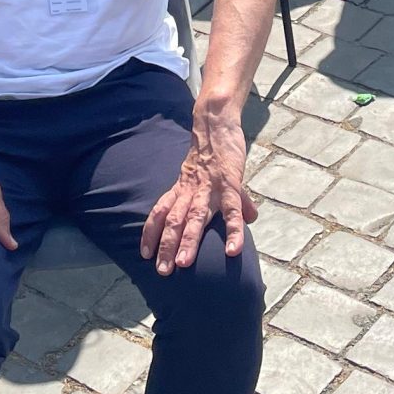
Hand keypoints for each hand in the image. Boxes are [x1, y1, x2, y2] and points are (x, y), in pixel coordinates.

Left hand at [141, 109, 256, 272]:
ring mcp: (209, 186)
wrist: (217, 121)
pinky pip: (231, 211)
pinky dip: (232, 231)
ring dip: (188, 241)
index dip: (151, 232)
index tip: (144, 254)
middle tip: (162, 272)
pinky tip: (235, 251)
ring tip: (184, 265)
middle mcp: (191, 189)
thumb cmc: (216, 151)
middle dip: (167, 246)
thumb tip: (250, 219)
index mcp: (183, 188)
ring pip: (195, 217)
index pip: (161, 211)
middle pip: (175, 220)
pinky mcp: (230, 182)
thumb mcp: (215, 176)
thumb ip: (230, 199)